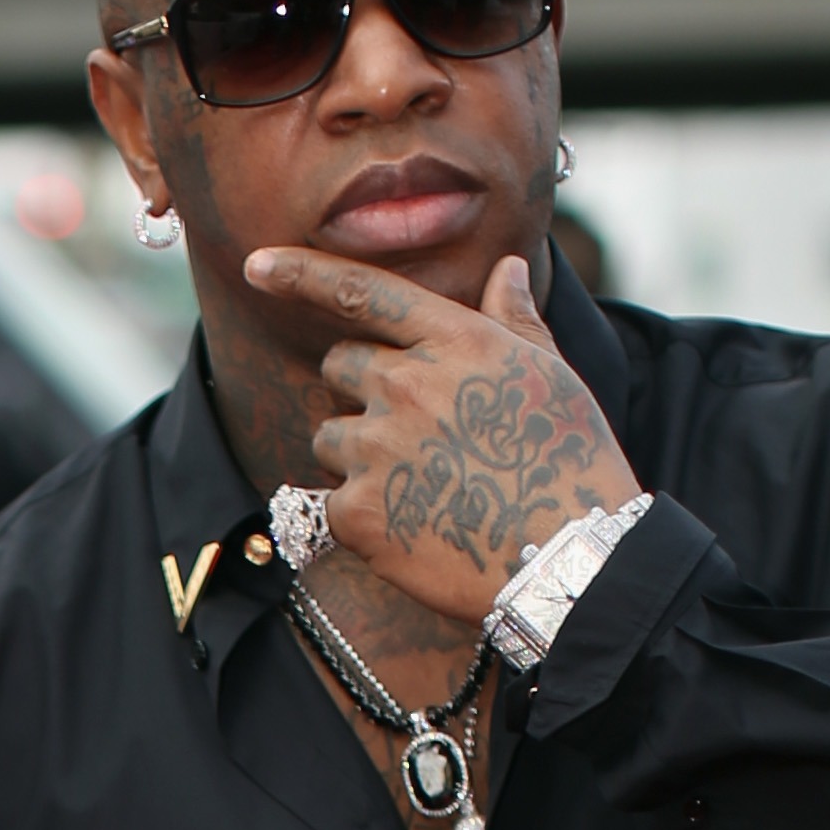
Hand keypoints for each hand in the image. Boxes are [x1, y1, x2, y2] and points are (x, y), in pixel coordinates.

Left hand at [246, 248, 641, 624]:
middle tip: (420, 433)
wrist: (572, 564)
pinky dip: (361, 516)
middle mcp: (407, 384)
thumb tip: (507, 268)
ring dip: (360, 456)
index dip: (301, 273)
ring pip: (330, 435)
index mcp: (456, 342)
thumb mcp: (553, 379)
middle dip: (364, 390)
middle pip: (340, 365)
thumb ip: (514, 321)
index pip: (361, 292)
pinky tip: (413, 529)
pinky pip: (330, 499)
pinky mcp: (358, 510)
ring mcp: (378, 447)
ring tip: (425, 486)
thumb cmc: (569, 465)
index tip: (257, 265)